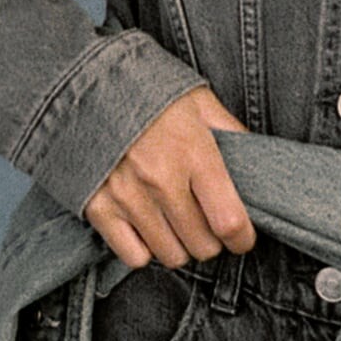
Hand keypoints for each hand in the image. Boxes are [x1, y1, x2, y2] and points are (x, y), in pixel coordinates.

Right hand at [83, 85, 258, 270]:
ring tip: (176, 224)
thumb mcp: (199, 101)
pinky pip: (134, 256)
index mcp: (194, 152)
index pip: (230, 221)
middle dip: (211, 240)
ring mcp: (127, 197)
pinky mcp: (98, 208)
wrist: (83, 83)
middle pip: (202, 245)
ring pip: (171, 256)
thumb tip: (257, 165)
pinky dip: (145, 249)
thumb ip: (231, 133)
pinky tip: (148, 228)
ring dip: (180, 246)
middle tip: (205, 223)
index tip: (242, 238)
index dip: (243, 238)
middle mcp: (162, 180)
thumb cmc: (146, 91)